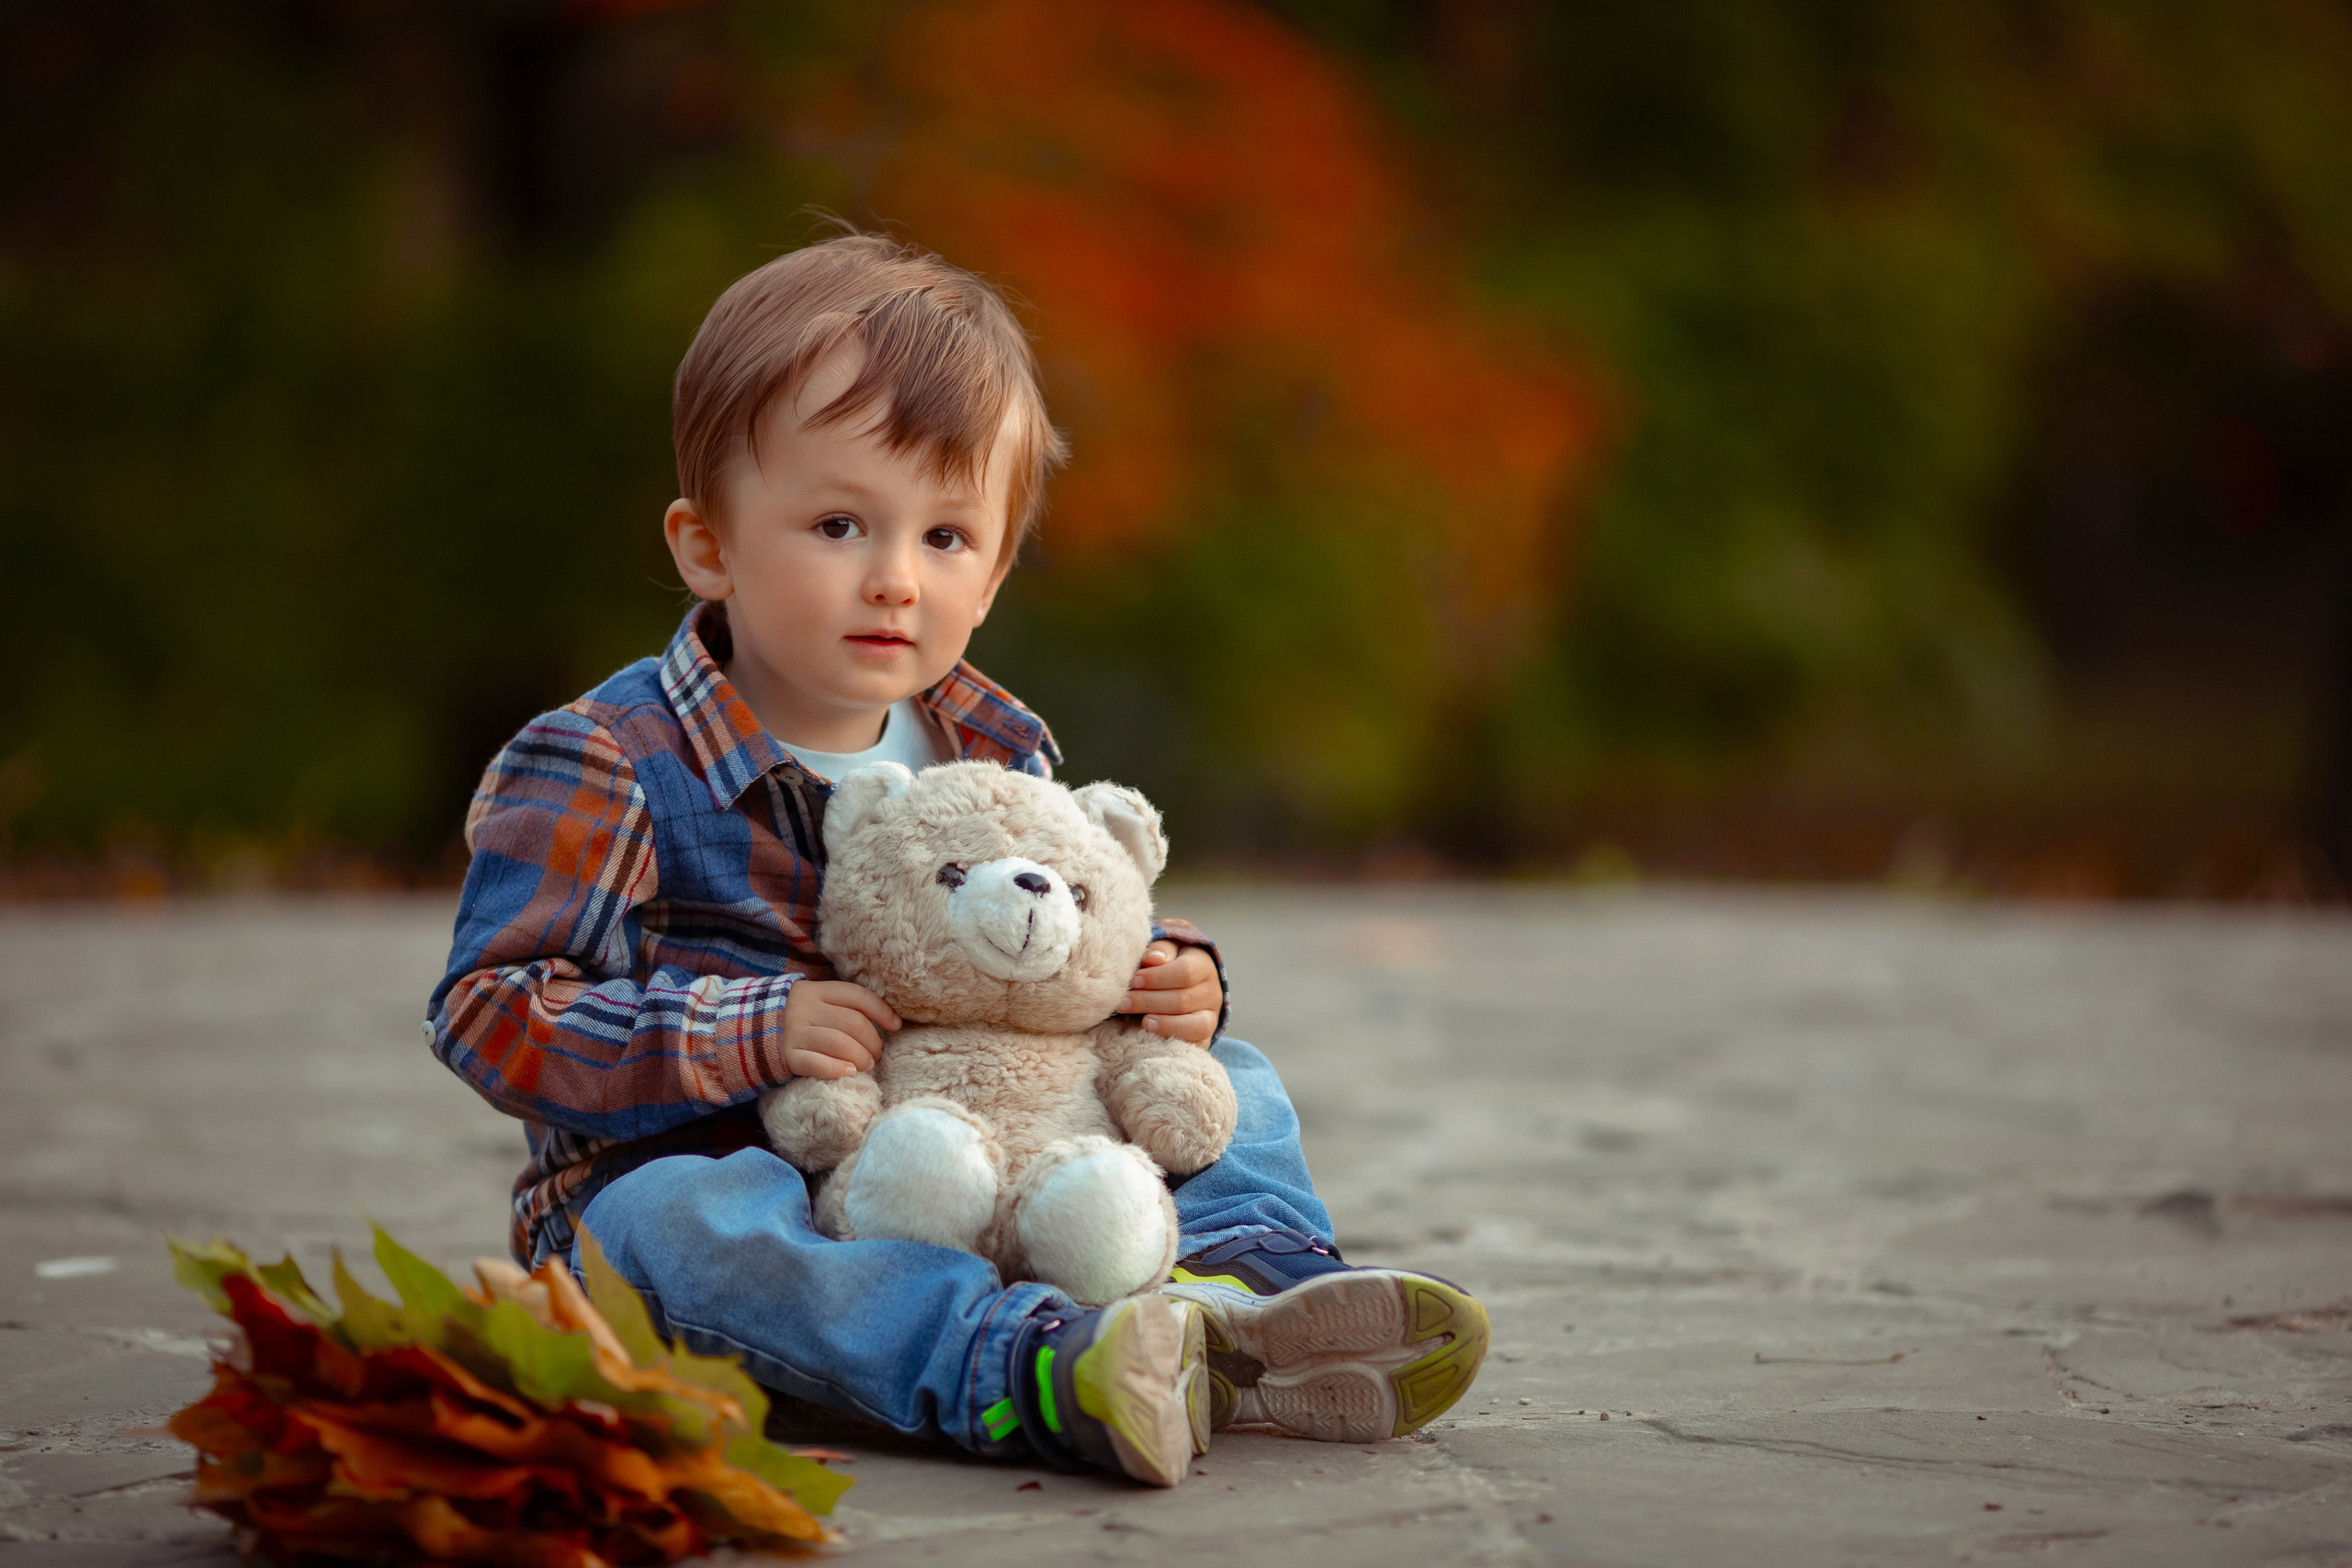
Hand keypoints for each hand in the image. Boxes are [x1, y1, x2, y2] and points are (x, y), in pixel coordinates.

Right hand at [781, 979, 900, 1079]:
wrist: (751, 1030)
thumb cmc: (800, 1019)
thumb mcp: (818, 1002)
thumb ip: (845, 1006)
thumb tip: (890, 1021)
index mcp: (817, 991)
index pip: (857, 996)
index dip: (881, 1011)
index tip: (895, 1025)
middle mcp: (805, 1008)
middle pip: (852, 1023)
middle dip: (872, 1041)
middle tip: (876, 1055)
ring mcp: (794, 1032)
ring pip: (838, 1043)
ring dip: (860, 1057)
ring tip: (866, 1065)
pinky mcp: (786, 1055)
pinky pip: (816, 1063)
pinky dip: (837, 1069)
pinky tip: (849, 1073)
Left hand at [1115, 940, 1220, 1047]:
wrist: (1182, 985)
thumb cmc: (1167, 964)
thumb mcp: (1166, 950)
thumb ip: (1160, 951)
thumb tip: (1151, 959)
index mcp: (1203, 965)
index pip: (1185, 972)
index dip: (1157, 978)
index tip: (1133, 981)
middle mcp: (1212, 992)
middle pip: (1183, 1000)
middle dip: (1149, 1002)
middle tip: (1123, 1003)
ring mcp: (1211, 1017)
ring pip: (1195, 1025)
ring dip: (1165, 1024)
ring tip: (1143, 1022)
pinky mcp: (1205, 1037)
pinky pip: (1196, 1044)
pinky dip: (1175, 1040)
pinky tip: (1153, 1036)